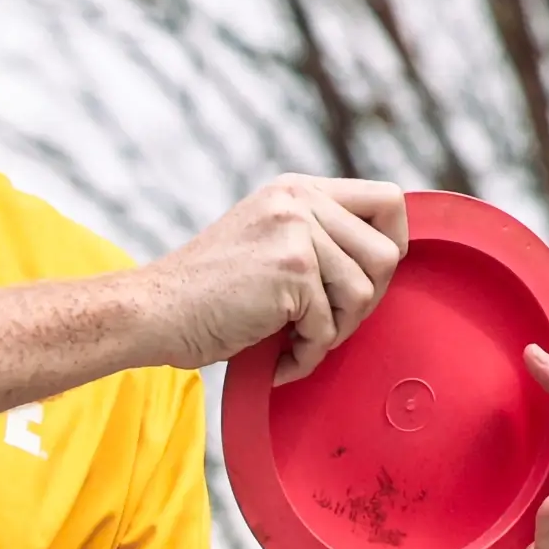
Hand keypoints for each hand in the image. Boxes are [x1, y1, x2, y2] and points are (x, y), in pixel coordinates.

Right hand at [136, 175, 408, 380]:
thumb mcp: (267, 242)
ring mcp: (296, 231)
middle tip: (324, 324)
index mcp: (297, 190)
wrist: (155, 311)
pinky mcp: (291, 268)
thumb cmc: (207, 294)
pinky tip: (276, 358)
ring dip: (334, 332)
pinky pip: (328, 326)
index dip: (393, 245)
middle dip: (364, 303)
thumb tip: (385, 265)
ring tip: (295, 341)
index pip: (388, 200)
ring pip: (363, 292)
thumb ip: (317, 239)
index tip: (365, 281)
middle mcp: (300, 200)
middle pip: (387, 253)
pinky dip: (304, 355)